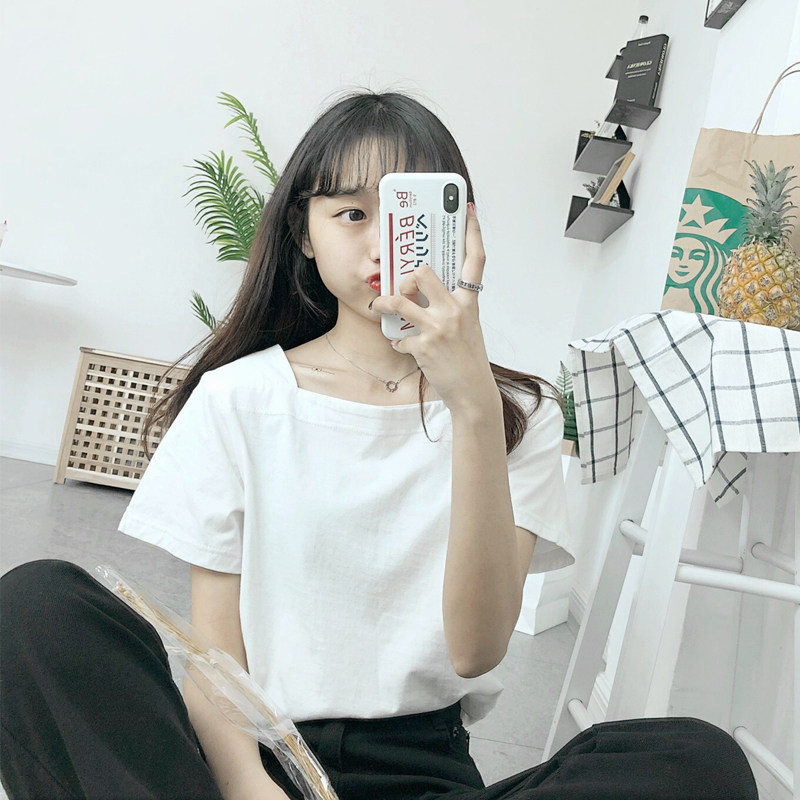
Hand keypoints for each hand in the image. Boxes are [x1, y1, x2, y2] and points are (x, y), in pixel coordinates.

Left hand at [370, 204, 496, 413]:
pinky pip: (399, 336)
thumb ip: (452, 306)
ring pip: (400, 300)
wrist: (472, 392)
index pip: (475, 260)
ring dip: (385, 303)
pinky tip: (403, 347)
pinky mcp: (423, 346)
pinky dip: (398, 341)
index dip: (472, 232)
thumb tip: (426, 292)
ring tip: (381, 307)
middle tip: (405, 288)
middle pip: (424, 272)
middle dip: (407, 277)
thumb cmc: (468, 359)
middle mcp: (456, 310)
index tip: (468, 211)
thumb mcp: (468, 327)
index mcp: (469, 303)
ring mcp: (439, 328)